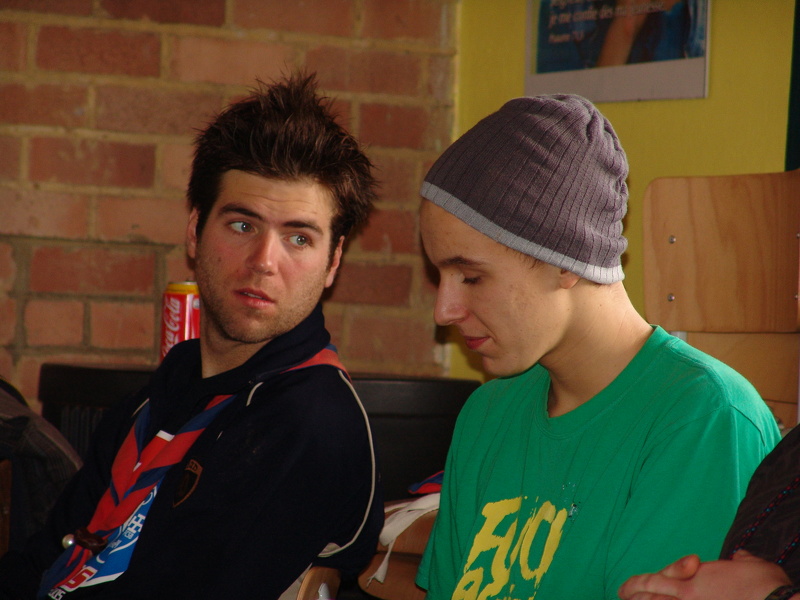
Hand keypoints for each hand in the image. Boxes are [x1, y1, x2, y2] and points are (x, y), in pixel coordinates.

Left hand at [618, 551, 791, 599]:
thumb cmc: (766, 586)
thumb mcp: (749, 564)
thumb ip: (737, 561)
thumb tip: (739, 558)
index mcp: (692, 580)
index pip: (653, 582)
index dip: (636, 586)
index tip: (626, 588)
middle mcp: (687, 598)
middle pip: (648, 599)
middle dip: (633, 596)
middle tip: (622, 595)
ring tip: (630, 599)